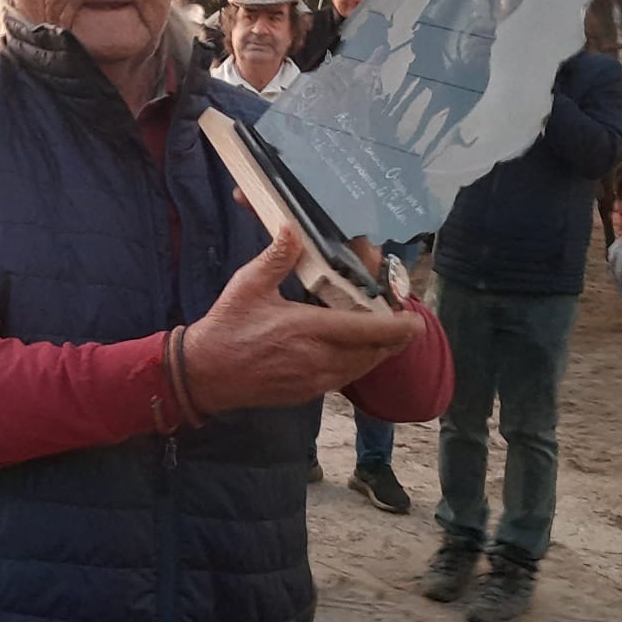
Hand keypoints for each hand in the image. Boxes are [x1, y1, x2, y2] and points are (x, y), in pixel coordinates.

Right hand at [182, 227, 422, 413]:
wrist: (205, 374)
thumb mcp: (248, 286)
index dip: (397, 327)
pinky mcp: (306, 393)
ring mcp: (313, 380)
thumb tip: (292, 228)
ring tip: (385, 337)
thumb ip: (276, 258)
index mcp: (307, 329)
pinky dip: (355, 365)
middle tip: (406, 325)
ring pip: (360, 369)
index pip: (366, 330)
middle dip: (393, 340)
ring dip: (376, 354)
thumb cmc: (226, 328)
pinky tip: (352, 353)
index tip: (416, 320)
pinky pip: (342, 379)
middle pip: (372, 353)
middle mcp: (317, 359)